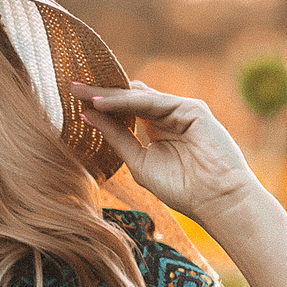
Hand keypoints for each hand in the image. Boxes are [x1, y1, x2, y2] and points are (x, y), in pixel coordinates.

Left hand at [69, 80, 258, 222]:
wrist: (216, 201)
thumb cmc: (181, 188)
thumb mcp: (139, 161)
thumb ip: (116, 137)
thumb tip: (86, 114)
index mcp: (156, 128)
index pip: (123, 110)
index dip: (99, 104)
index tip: (71, 99)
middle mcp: (167, 115)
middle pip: (128, 98)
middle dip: (99, 92)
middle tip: (70, 85)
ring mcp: (180, 110)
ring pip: (137, 97)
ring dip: (107, 95)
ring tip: (80, 92)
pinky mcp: (191, 109)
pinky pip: (151, 102)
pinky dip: (124, 102)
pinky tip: (101, 102)